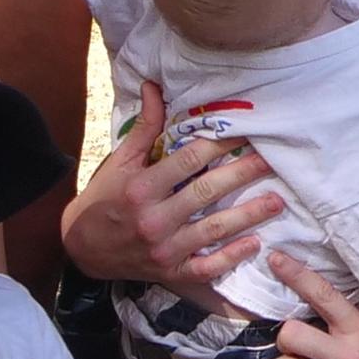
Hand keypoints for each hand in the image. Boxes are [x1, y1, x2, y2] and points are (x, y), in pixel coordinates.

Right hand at [62, 83, 285, 296]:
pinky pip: (205, 268)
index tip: (245, 133)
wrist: (82, 249)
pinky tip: (254, 244)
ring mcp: (164, 249)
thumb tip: (153, 86)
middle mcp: (153, 219)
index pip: (188, 160)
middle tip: (271, 161)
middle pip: (206, 192)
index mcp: (141, 188)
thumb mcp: (120, 162)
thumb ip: (144, 128)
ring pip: (213, 230)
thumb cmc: (105, 199)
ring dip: (248, 215)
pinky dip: (231, 258)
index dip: (218, 143)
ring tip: (276, 201)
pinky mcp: (171, 272)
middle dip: (242, 174)